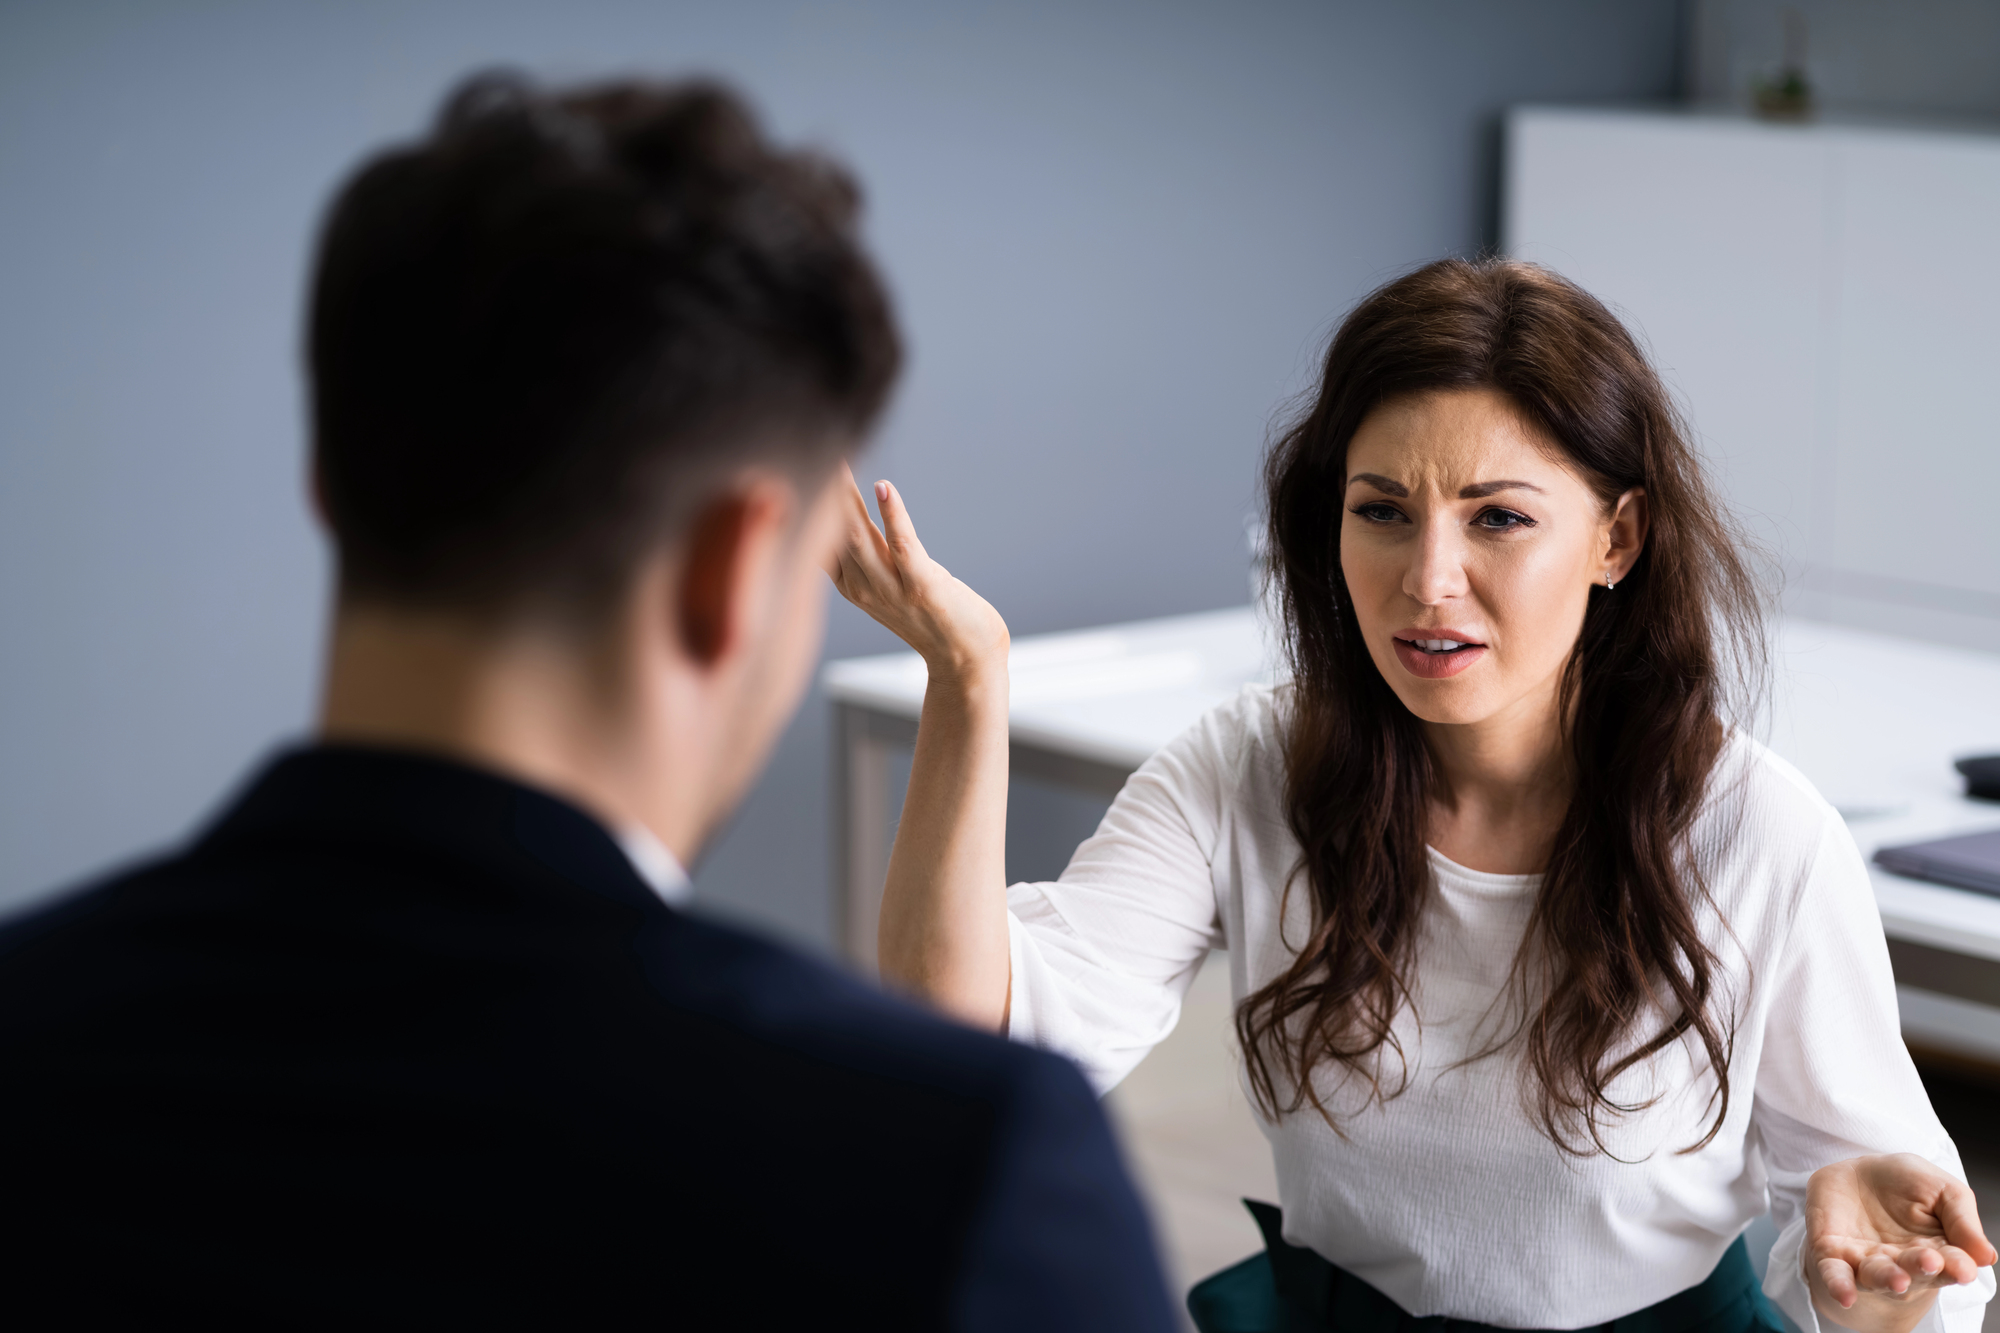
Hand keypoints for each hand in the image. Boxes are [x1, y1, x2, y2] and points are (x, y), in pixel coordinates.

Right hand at [827, 467, 1008, 686]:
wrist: (967, 663)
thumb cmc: (935, 620)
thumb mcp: (891, 587)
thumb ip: (870, 557)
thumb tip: (853, 522)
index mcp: (851, 586)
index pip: (818, 540)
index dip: (807, 505)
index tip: (796, 467)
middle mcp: (863, 588)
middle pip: (833, 533)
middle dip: (819, 492)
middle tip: (805, 450)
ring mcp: (891, 589)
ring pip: (859, 535)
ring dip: (846, 498)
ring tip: (836, 461)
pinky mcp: (923, 586)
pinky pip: (903, 545)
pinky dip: (893, 514)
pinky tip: (883, 487)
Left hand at [1803, 1153, 1995, 1332]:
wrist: (1858, 1171)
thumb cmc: (1907, 1184)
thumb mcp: (1943, 1190)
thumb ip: (1963, 1220)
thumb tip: (1986, 1256)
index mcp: (1936, 1252)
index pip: (1949, 1264)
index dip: (1956, 1266)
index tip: (1963, 1267)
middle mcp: (1903, 1264)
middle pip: (1914, 1272)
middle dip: (1921, 1269)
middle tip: (1930, 1262)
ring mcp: (1867, 1262)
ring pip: (1877, 1277)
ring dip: (1887, 1279)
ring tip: (1898, 1279)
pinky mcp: (1833, 1254)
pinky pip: (1835, 1274)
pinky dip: (1839, 1285)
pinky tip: (1845, 1296)